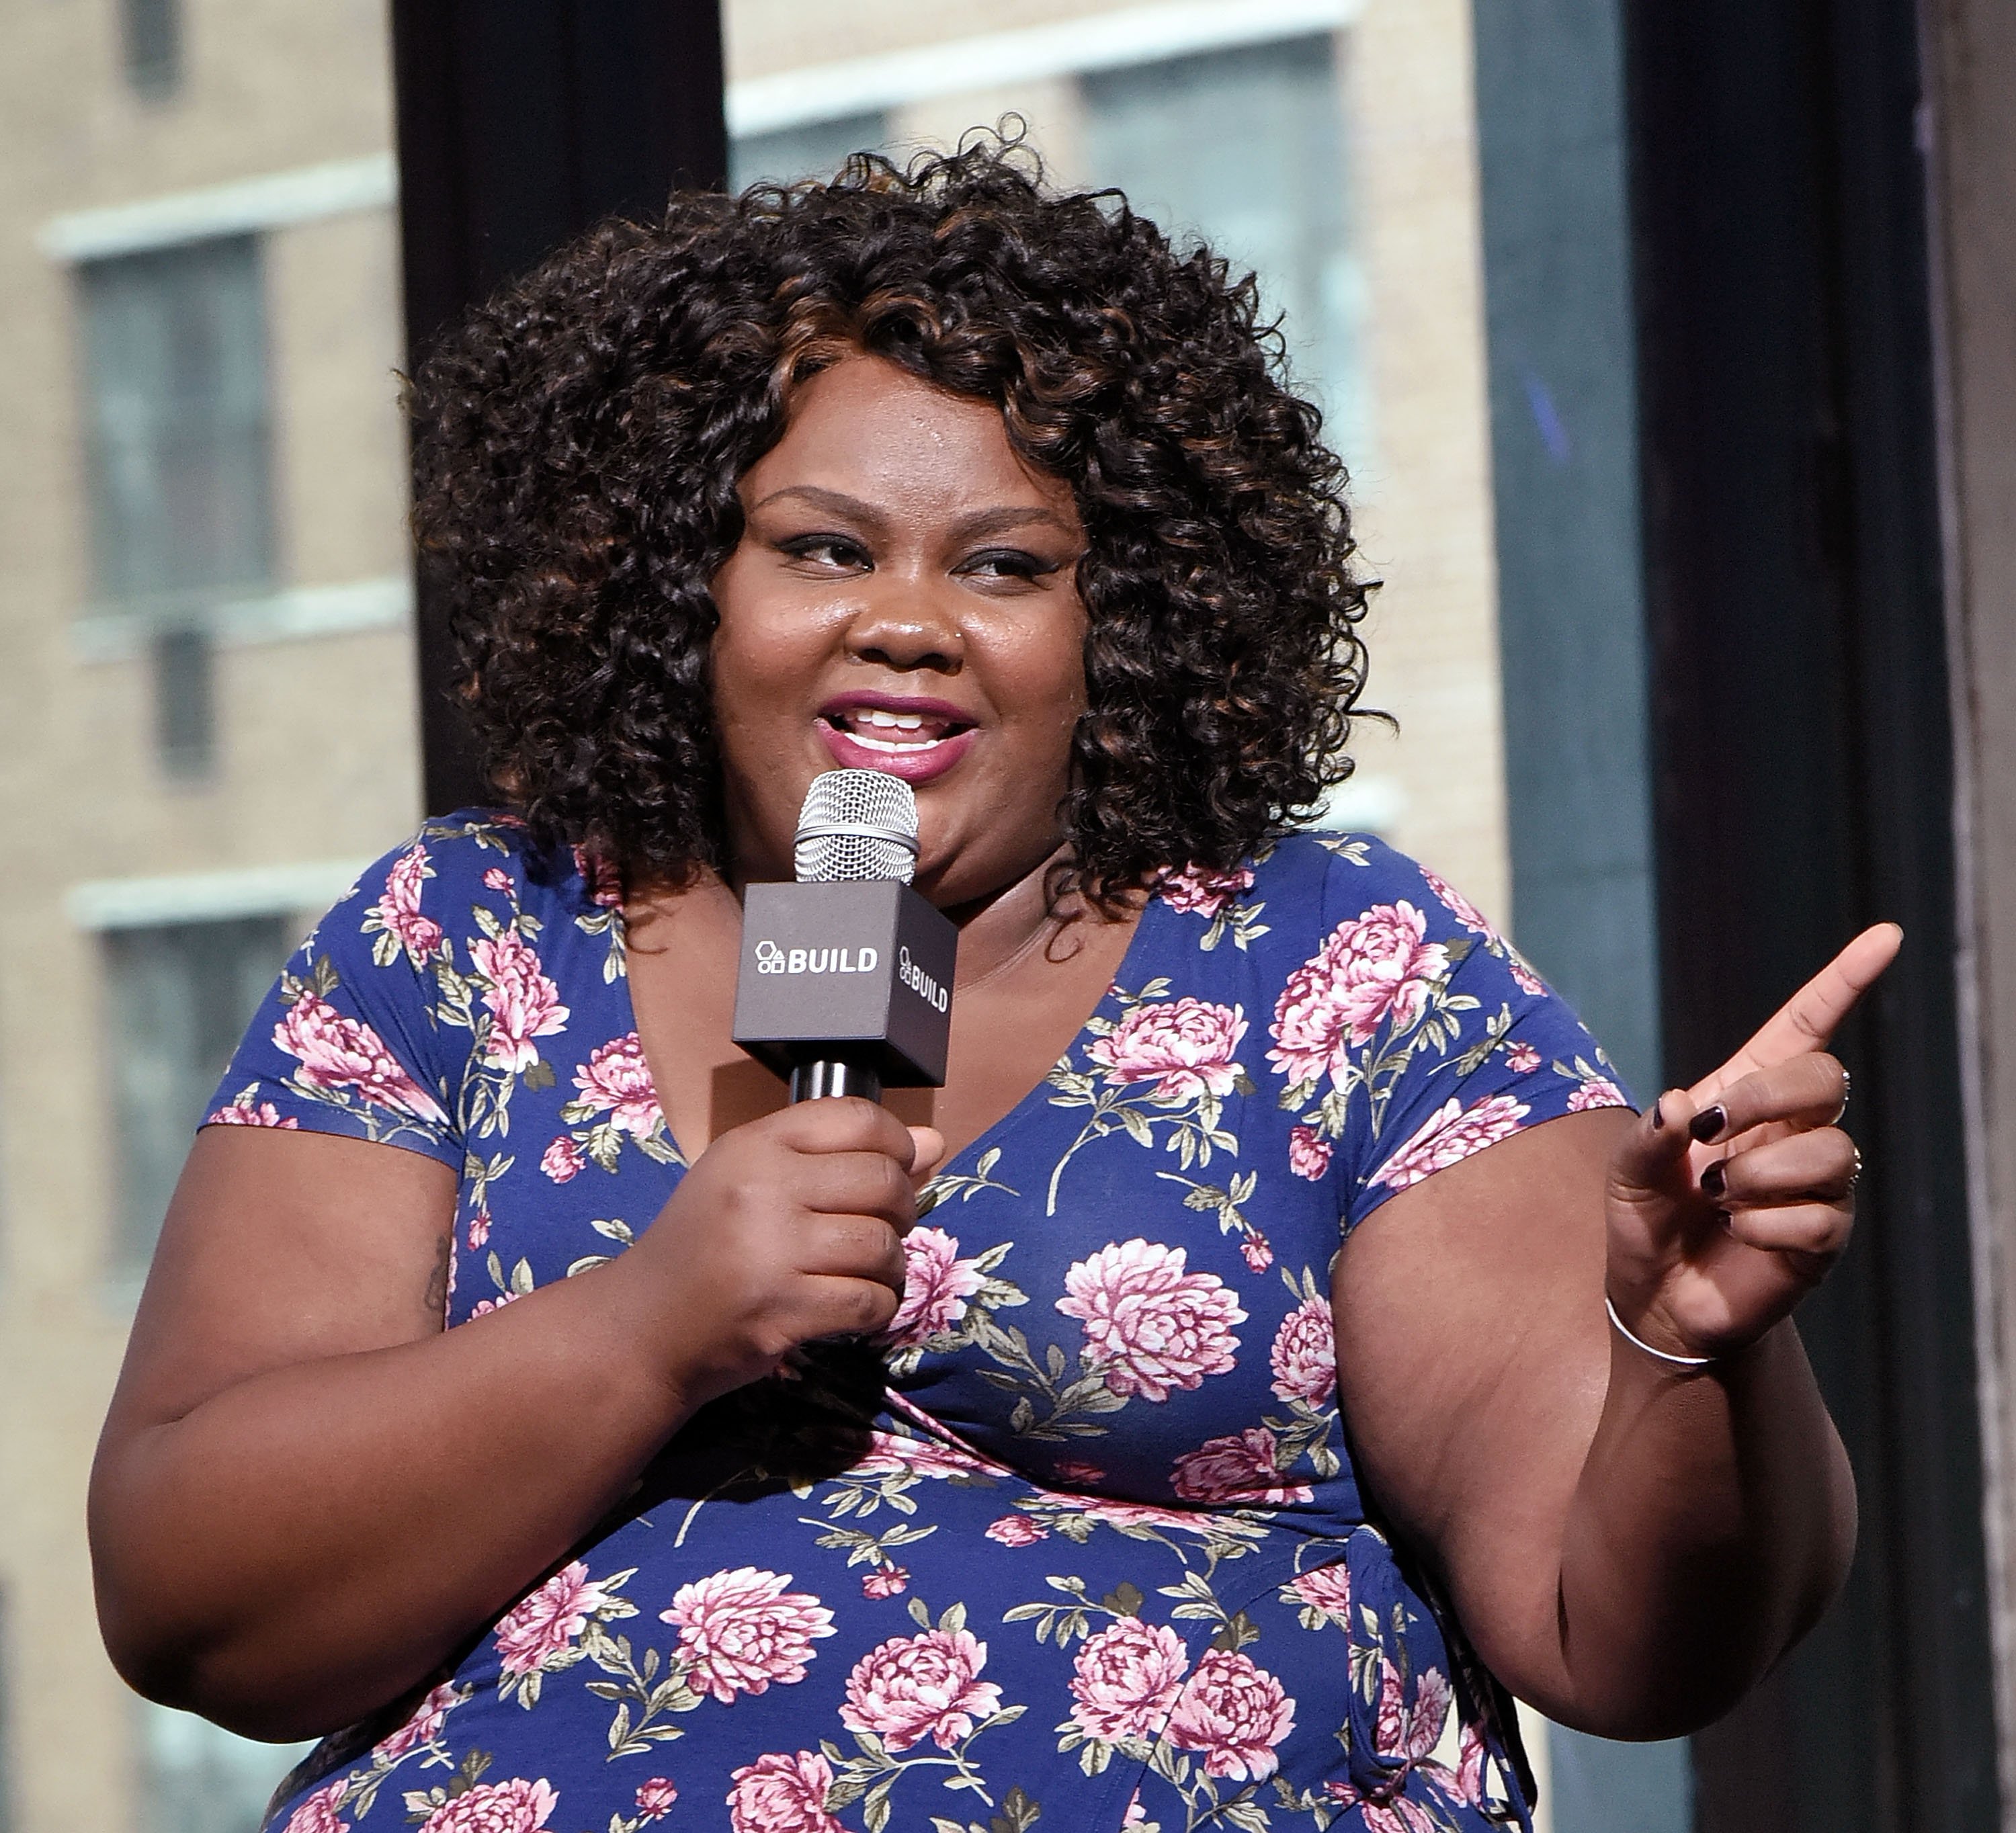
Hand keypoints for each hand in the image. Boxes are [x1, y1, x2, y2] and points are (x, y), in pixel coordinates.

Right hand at [623, 1098, 942, 1405]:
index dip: (896, 1143)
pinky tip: (854, 1306)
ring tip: (864, 1271)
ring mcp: (771, 1251)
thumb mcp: (756, 1180)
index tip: (895, 1170)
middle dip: (903, 1208)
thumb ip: (842, 1156)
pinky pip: (871, 1301)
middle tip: (881, 1228)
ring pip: (883, 1244)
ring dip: (891, 1265)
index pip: (858, 1118)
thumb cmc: (706, 1246)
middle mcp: (761, 1188)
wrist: (644, 1325)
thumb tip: (934, 1141)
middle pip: (883, 1181)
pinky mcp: (782, 1310)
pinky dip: (877, 1307)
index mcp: (754, 1145)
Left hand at [1603, 924, 1900, 1360]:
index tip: (1886, 937)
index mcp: (1746, 1093)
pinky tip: (1737, 1235)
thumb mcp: (1626, 1172)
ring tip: (1715, 1201)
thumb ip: (1647, 1136)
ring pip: (1829, 1151)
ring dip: (1757, 1175)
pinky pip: (1819, 1219)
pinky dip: (1764, 1227)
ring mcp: (1816, 1182)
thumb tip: (1681, 1107)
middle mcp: (1793, 1129)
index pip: (1808, 1025)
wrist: (1657, 1298)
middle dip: (1767, 1098)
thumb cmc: (1646, 1219)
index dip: (1844, 980)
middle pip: (1826, 1078)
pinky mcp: (1824, 1237)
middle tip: (1712, 1133)